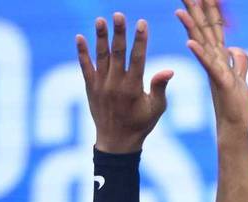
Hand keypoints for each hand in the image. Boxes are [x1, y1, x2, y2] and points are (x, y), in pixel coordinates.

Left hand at [77, 13, 172, 152]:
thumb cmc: (141, 124)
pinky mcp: (90, 88)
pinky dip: (82, 53)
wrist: (116, 142)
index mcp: (134, 87)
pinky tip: (79, 37)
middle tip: (118, 14)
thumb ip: (160, 87)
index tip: (141, 22)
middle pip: (117, 52)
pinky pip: (85, 67)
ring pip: (100, 56)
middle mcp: (116, 84)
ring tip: (100, 19)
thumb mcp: (156, 109)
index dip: (140, 39)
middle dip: (118, 32)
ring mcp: (101, 85)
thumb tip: (168, 70)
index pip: (138, 57)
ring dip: (100, 37)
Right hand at [177, 0, 247, 129]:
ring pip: (203, 44)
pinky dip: (200, 54)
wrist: (234, 126)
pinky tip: (190, 43)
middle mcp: (214, 62)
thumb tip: (236, 49)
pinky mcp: (220, 82)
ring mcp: (215, 71)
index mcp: (218, 58)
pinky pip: (209, 65)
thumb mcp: (240, 77)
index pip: (212, 29)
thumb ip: (239, 61)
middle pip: (204, 31)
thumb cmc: (235, 104)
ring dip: (192, 27)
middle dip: (196, 10)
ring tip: (181, 10)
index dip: (209, 10)